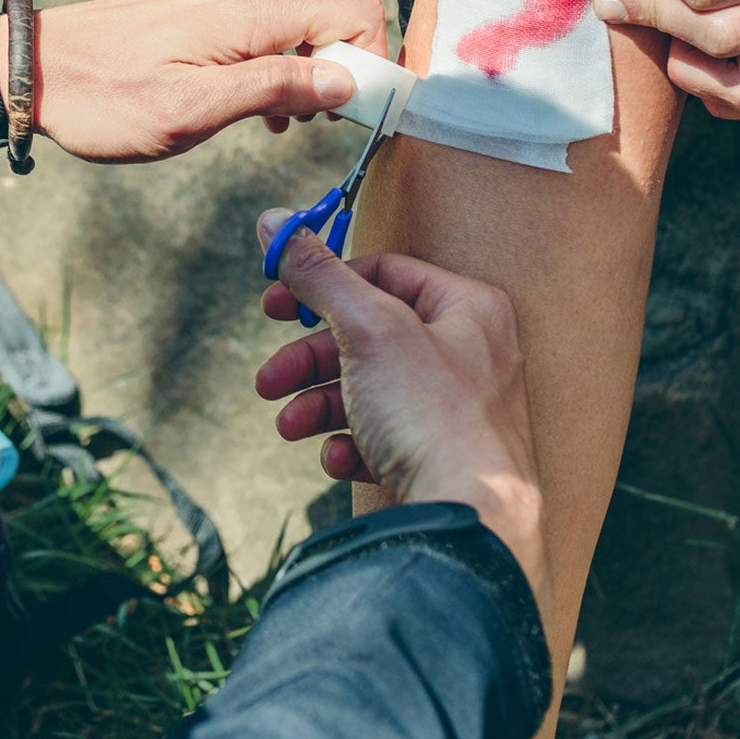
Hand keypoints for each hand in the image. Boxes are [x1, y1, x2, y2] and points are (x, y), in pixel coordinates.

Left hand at [0, 0, 388, 162]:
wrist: (33, 68)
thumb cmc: (106, 98)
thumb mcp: (192, 110)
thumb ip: (274, 88)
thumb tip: (347, 81)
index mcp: (250, 8)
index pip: (355, 8)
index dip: (374, 60)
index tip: (360, 114)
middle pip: (340, 2)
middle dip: (354, 58)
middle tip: (331, 118)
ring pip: (309, 13)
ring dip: (320, 64)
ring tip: (293, 121)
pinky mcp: (207, 8)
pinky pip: (275, 22)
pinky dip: (287, 60)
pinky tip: (262, 108)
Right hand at [253, 214, 543, 594]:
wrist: (467, 516)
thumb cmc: (433, 414)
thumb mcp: (367, 327)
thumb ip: (320, 274)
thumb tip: (275, 222)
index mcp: (468, 309)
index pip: (385, 274)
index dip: (324, 285)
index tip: (274, 304)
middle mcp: (471, 354)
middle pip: (370, 338)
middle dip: (311, 361)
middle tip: (268, 378)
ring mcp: (460, 412)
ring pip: (371, 393)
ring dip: (319, 407)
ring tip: (289, 427)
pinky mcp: (444, 459)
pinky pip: (386, 441)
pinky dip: (352, 446)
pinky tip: (339, 460)